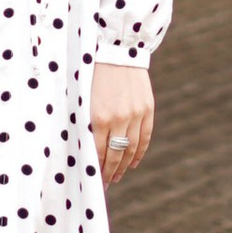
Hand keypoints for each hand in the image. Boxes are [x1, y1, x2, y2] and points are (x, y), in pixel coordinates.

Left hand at [89, 62, 153, 184]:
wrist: (118, 49)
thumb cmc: (93, 71)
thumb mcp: (84, 96)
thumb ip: (86, 121)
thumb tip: (84, 146)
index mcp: (99, 116)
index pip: (97, 152)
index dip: (96, 169)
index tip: (93, 180)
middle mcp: (119, 119)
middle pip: (115, 155)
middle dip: (109, 172)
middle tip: (106, 183)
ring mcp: (135, 114)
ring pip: (131, 149)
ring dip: (124, 165)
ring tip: (117, 175)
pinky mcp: (147, 109)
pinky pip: (145, 137)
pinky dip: (139, 152)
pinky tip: (133, 162)